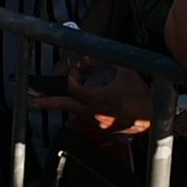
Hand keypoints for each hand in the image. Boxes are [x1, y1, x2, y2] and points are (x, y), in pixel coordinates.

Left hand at [30, 65, 154, 134]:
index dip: (70, 77)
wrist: (153, 115)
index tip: (74, 70)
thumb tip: (85, 58)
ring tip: (44, 101)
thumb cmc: (140, 92)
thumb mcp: (123, 71)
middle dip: (48, 102)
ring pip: (74, 111)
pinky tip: (76, 105)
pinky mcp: (102, 127)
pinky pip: (85, 117)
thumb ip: (102, 63)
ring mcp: (97, 121)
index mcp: (98, 97)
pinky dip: (78, 110)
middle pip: (66, 105)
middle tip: (33, 101)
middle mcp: (95, 111)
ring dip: (63, 104)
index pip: (73, 88)